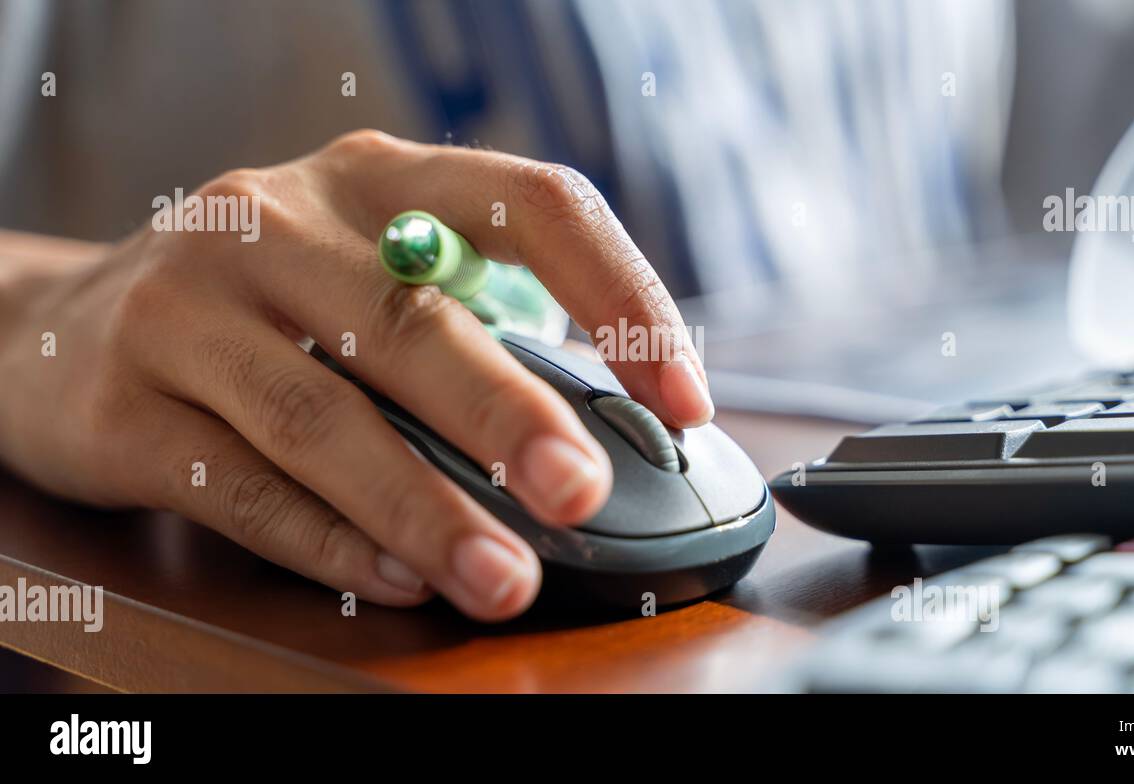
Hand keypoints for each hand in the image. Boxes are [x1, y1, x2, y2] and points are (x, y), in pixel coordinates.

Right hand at [0, 130, 711, 620]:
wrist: (57, 328)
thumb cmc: (262, 310)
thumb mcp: (359, 277)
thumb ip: (463, 331)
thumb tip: (595, 438)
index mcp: (375, 181)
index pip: (529, 202)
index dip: (619, 292)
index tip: (683, 395)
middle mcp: (276, 221)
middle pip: (412, 319)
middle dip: (507, 417)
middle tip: (580, 494)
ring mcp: (188, 305)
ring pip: (325, 419)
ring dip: (425, 508)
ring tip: (501, 577)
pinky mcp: (122, 402)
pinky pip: (244, 487)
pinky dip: (330, 542)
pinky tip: (397, 579)